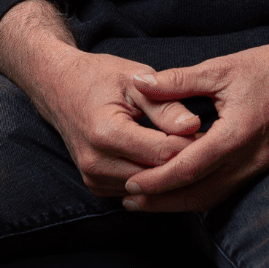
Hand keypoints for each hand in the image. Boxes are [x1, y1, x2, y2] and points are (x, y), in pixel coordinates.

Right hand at [0, 0, 204, 196]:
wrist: (58, 87)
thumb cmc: (99, 78)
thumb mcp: (135, 81)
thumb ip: (166, 105)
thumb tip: (195, 126)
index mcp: (106, 133)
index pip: (164, 153)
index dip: (192, 144)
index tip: (210, 130)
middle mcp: (96, 162)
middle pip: (157, 175)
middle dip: (184, 161)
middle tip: (207, 142)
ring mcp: (93, 178)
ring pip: (148, 188)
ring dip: (170, 173)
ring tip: (188, 149)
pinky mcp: (95, 186)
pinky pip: (135, 190)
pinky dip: (153, 177)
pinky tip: (165, 159)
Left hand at [116, 34, 268, 212]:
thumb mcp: (220, 69)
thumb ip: (177, 80)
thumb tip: (138, 81)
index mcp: (237, 135)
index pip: (189, 169)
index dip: (157, 180)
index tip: (130, 183)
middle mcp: (249, 159)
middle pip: (199, 193)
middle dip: (162, 201)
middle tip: (129, 200)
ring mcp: (258, 166)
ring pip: (212, 197)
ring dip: (178, 203)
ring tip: (146, 201)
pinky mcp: (261, 166)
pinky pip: (225, 190)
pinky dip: (198, 195)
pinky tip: (178, 192)